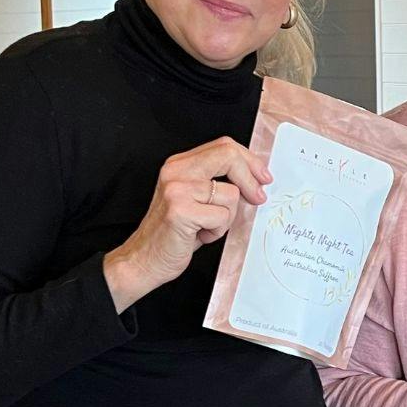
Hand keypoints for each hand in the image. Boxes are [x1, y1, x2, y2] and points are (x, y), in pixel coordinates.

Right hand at [103, 138, 270, 311]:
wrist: (144, 260)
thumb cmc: (174, 233)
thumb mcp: (194, 199)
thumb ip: (216, 183)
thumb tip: (256, 178)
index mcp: (179, 164)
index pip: (223, 146)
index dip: (249, 160)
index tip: (263, 177)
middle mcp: (176, 171)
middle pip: (228, 156)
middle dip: (251, 178)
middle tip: (259, 198)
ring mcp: (177, 189)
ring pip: (231, 194)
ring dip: (227, 217)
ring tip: (207, 227)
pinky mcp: (180, 210)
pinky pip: (222, 216)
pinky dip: (218, 231)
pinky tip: (200, 236)